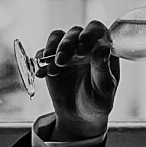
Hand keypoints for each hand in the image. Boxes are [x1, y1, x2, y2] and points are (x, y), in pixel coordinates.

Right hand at [39, 21, 119, 139]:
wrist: (79, 116)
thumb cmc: (98, 101)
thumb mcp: (104, 89)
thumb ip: (103, 69)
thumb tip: (104, 49)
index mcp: (102, 48)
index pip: (97, 30)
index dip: (89, 34)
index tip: (82, 49)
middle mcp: (85, 46)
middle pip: (74, 32)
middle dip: (66, 45)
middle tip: (62, 61)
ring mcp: (68, 52)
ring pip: (57, 37)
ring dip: (52, 49)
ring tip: (52, 69)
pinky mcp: (52, 60)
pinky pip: (43, 54)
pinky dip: (40, 62)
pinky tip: (41, 74)